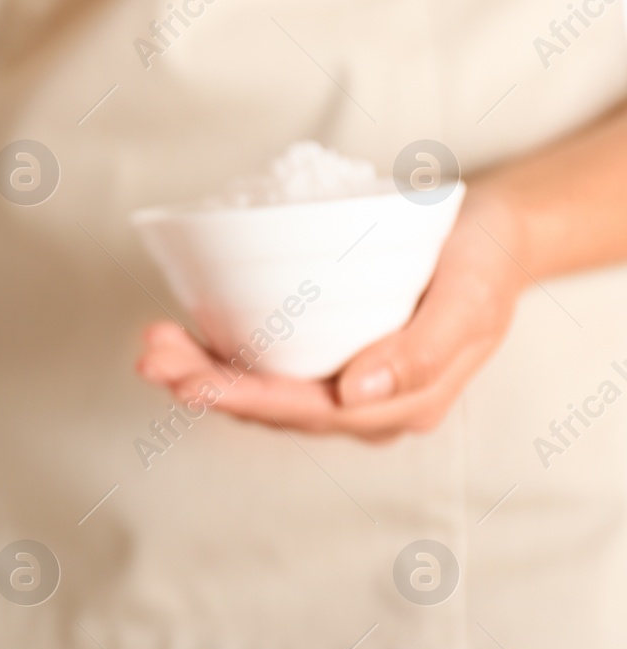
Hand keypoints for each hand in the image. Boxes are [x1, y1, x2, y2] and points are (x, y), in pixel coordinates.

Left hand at [136, 191, 528, 439]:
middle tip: (150, 356)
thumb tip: (354, 392)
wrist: (498, 237)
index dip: (244, 398)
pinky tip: (181, 337)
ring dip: (200, 371)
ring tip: (152, 346)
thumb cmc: (486, 262)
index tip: (190, 380)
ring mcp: (342, 384)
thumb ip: (423, 351)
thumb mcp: (473, 299)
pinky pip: (264, 365)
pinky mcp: (323, 356)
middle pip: (272, 406)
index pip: (307, 411)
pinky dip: (219, 354)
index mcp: (401, 405)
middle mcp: (363, 405)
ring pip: (260, 390)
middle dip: (205, 385)